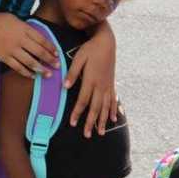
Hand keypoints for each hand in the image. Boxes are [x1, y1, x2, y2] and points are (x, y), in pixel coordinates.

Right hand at [0, 12, 58, 77]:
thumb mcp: (15, 19)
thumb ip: (26, 28)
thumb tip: (36, 36)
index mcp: (24, 29)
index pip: (42, 40)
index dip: (51, 47)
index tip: (57, 53)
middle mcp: (20, 40)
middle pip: (39, 52)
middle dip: (50, 60)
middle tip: (58, 65)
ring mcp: (12, 50)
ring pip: (30, 62)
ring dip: (40, 69)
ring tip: (48, 74)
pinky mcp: (4, 57)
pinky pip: (17, 67)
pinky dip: (25, 72)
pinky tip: (32, 76)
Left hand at [65, 23, 116, 137]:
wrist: (107, 42)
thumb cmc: (90, 49)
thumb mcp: (78, 58)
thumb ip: (72, 73)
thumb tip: (65, 87)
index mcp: (91, 80)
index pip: (83, 100)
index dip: (78, 113)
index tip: (73, 124)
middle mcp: (101, 85)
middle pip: (96, 107)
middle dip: (91, 122)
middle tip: (87, 135)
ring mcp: (107, 85)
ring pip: (106, 107)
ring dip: (103, 120)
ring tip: (101, 132)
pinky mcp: (112, 84)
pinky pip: (113, 100)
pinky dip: (113, 110)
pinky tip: (114, 119)